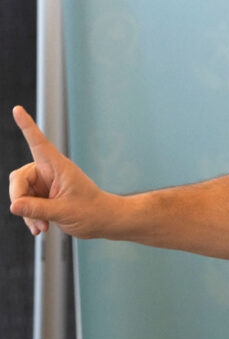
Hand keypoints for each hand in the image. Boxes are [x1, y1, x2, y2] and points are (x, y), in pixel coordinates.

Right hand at [8, 105, 110, 237]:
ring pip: (21, 194)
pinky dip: (30, 217)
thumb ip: (38, 208)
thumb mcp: (64, 212)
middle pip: (19, 178)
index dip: (27, 126)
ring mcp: (45, 184)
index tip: (17, 109)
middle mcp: (49, 172)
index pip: (39, 143)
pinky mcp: (44, 196)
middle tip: (34, 219)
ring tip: (42, 228)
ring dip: (27, 213)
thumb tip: (13, 205)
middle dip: (20, 199)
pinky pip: (26, 204)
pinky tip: (39, 230)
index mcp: (58, 167)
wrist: (105, 222)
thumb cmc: (92, 212)